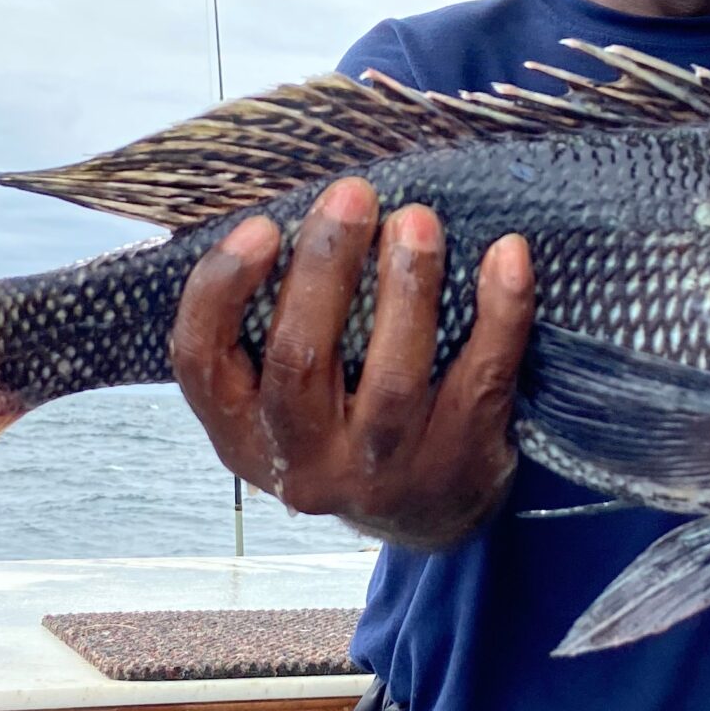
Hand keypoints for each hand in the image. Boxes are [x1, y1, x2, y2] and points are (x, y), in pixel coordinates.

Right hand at [170, 176, 535, 551]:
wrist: (429, 514)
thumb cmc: (345, 426)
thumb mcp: (284, 399)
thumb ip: (271, 323)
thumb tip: (289, 211)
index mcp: (243, 434)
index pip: (202, 363)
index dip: (221, 290)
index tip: (259, 227)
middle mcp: (305, 462)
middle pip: (299, 362)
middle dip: (324, 269)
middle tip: (352, 195)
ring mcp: (384, 471)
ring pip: (392, 378)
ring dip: (407, 287)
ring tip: (417, 221)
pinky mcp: (458, 461)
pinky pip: (480, 380)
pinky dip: (499, 313)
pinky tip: (507, 255)